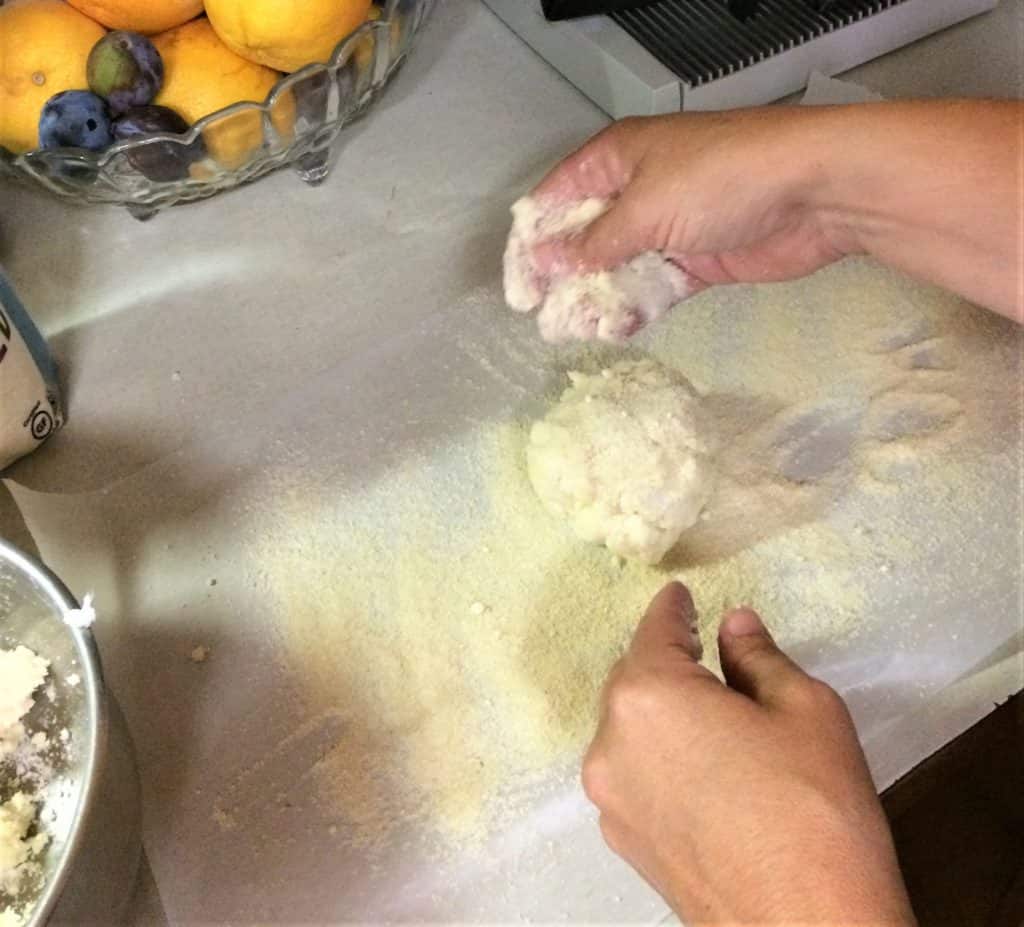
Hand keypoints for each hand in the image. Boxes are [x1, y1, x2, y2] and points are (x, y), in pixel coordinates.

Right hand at [531, 101, 1022, 320]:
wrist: (814, 192)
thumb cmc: (721, 179)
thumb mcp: (645, 207)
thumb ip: (593, 242)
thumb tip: (543, 260)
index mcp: (616, 159)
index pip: (555, 201)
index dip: (531, 244)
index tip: (518, 288)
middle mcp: (636, 191)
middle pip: (584, 240)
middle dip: (562, 279)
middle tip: (544, 319)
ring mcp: (667, 228)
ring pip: (617, 269)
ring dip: (596, 299)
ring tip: (576, 333)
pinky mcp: (696, 260)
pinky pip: (654, 287)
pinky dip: (635, 308)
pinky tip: (615, 330)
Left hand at [584, 583, 915, 924]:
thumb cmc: (816, 810)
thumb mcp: (805, 711)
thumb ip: (758, 657)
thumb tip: (735, 624)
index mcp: (649, 698)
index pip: (655, 632)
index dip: (672, 609)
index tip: (680, 596)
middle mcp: (611, 744)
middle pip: (632, 681)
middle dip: (666, 661)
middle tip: (706, 652)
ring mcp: (611, 800)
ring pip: (628, 731)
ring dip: (660, 712)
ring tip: (710, 714)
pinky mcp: (623, 843)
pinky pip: (633, 776)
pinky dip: (657, 757)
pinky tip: (700, 767)